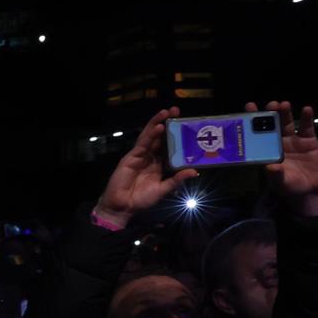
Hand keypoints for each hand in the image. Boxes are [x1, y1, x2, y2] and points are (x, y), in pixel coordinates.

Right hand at [95, 108, 189, 226]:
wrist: (123, 206)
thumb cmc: (142, 200)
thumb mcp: (163, 189)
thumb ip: (177, 180)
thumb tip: (194, 172)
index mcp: (159, 164)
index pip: (169, 146)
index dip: (175, 135)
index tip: (185, 125)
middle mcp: (151, 157)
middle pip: (160, 137)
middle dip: (167, 123)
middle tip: (177, 110)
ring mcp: (141, 155)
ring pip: (150, 136)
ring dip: (158, 123)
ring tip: (167, 112)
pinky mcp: (132, 156)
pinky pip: (143, 143)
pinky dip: (151, 134)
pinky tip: (159, 126)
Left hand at [259, 100, 317, 216]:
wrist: (312, 191)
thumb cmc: (290, 187)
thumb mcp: (282, 182)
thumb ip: (276, 174)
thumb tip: (269, 167)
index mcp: (267, 151)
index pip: (257, 134)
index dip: (253, 121)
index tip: (249, 107)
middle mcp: (278, 143)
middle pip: (272, 125)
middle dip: (270, 114)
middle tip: (270, 105)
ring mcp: (293, 140)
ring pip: (288, 123)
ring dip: (285, 113)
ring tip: (283, 105)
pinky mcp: (309, 141)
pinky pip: (307, 127)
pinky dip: (307, 118)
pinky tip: (306, 109)